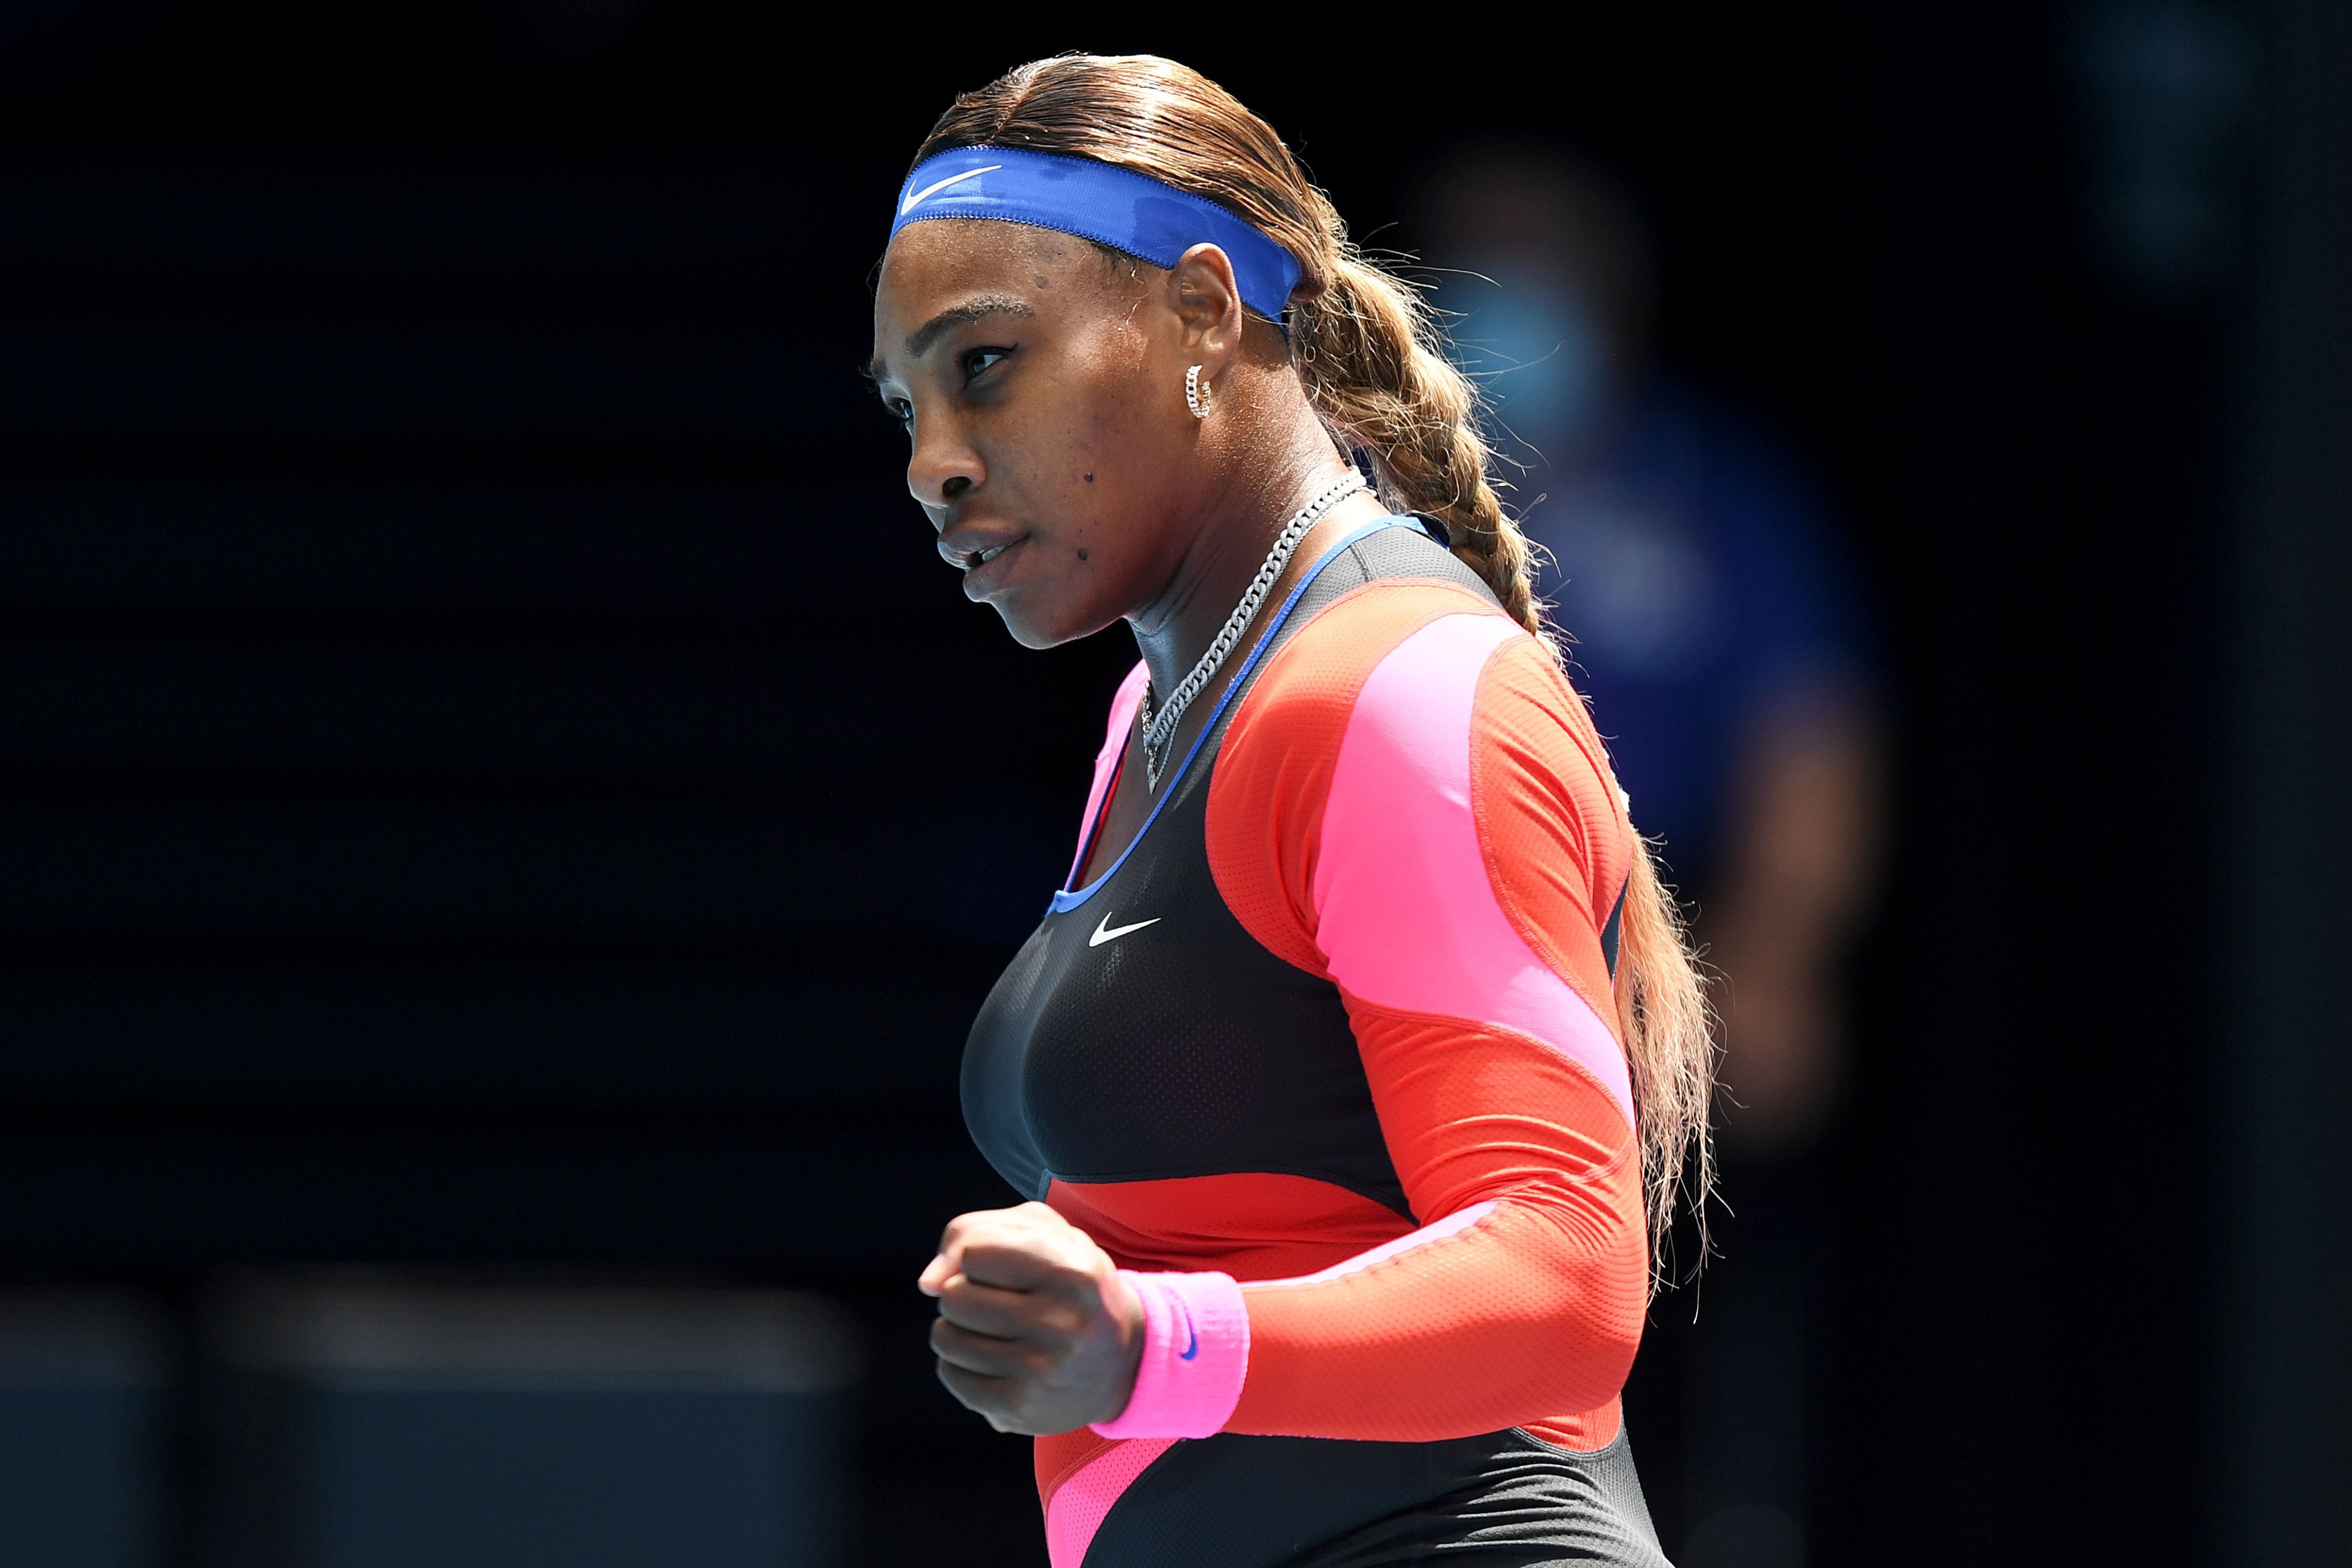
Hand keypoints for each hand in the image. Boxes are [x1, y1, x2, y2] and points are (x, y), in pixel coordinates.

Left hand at [917, 1201, 1145, 1434]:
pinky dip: (960, 1362)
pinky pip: (950, 1373)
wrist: (1122, 1361)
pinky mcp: (1019, 1408)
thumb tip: (927, 1282)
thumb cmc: (1069, 1283)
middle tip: (997, 1300)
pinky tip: (992, 1360)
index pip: (974, 1252)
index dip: (977, 1255)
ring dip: (958, 1327)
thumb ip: (976, 1232)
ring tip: (994, 1329)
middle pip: (953, 1296)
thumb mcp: (1042, 1234)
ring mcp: (1039, 1371)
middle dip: (963, 1291)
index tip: (1002, 1266)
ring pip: (945, 1336)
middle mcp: (1061, 1323)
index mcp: (1072, 1271)